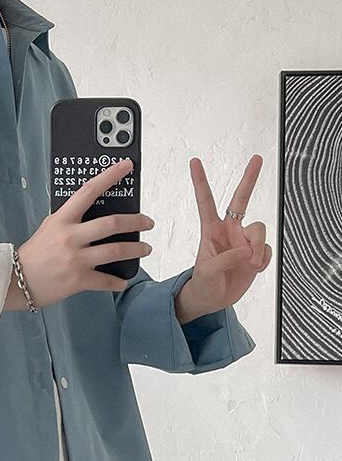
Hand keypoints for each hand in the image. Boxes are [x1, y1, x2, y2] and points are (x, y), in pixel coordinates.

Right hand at [5, 159, 154, 310]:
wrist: (17, 280)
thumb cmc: (34, 253)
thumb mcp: (49, 227)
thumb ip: (70, 218)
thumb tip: (95, 210)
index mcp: (63, 220)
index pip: (89, 191)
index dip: (110, 176)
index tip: (126, 166)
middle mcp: (71, 237)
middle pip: (112, 223)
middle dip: (136, 221)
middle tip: (147, 222)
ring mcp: (76, 259)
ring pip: (116, 251)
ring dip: (136, 249)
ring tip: (145, 248)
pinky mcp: (78, 280)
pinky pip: (106, 281)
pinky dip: (118, 282)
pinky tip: (123, 281)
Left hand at [174, 154, 270, 323]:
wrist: (212, 299)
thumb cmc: (203, 283)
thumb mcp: (207, 272)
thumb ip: (225, 259)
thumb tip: (246, 251)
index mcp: (211, 230)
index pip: (206, 201)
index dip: (201, 182)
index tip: (195, 162)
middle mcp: (229, 230)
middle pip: (242, 200)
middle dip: (249, 179)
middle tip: (256, 160)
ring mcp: (243, 240)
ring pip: (259, 230)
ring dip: (257, 247)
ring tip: (248, 263)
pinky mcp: (256, 252)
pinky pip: (266, 249)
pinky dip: (262, 259)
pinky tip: (253, 268)